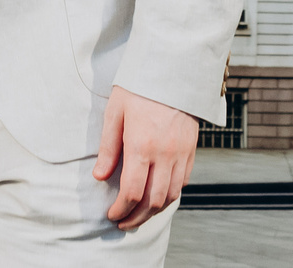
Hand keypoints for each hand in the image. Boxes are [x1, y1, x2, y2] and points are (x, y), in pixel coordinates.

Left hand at [90, 86, 197, 230]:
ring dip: (154, 211)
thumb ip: (108, 147)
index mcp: (142, 145)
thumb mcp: (115, 112)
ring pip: (171, 196)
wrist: (173, 69)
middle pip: (153, 201)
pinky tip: (158, 197)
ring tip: (139, 216)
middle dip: (136, 217)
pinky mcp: (191, 150)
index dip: (121, 209)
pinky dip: (171, 195)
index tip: (111, 214)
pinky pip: (184, 182)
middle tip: (123, 222)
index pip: (132, 192)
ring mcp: (181, 153)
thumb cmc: (139, 87)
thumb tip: (100, 176)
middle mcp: (165, 154)